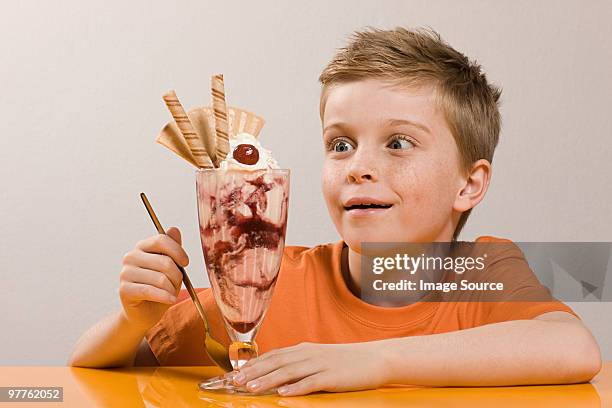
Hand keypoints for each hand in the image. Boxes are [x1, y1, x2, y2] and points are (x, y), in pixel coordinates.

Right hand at [119, 227, 187, 330]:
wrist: (145, 313)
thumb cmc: (160, 288)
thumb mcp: (171, 267)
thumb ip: (173, 248)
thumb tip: (174, 229)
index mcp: (142, 247)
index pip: (161, 240)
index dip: (177, 251)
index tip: (186, 263)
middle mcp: (131, 257)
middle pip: (164, 261)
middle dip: (177, 276)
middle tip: (177, 284)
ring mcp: (125, 273)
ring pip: (160, 278)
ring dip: (171, 289)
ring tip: (171, 293)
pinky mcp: (124, 289)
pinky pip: (151, 291)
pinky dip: (164, 296)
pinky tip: (170, 300)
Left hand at [232, 342, 388, 395]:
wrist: (375, 358)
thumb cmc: (345, 361)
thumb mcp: (318, 357)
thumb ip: (298, 362)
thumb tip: (275, 372)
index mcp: (303, 349)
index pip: (272, 355)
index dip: (253, 364)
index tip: (235, 374)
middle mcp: (308, 353)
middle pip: (276, 362)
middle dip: (254, 372)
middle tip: (234, 382)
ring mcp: (320, 364)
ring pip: (289, 371)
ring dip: (269, 379)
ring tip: (252, 388)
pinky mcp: (333, 377)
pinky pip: (311, 383)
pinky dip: (296, 388)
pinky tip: (284, 393)